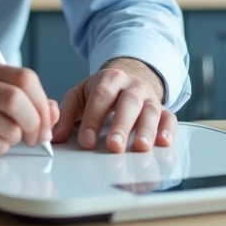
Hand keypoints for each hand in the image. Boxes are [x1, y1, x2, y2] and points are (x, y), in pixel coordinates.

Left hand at [52, 58, 176, 153]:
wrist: (130, 77)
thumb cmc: (101, 91)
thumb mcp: (80, 95)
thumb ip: (66, 114)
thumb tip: (55, 136)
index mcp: (109, 79)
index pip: (100, 96)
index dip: (93, 119)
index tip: (86, 141)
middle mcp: (132, 86)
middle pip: (128, 103)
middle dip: (121, 125)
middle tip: (114, 146)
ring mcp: (150, 98)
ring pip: (151, 111)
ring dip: (146, 130)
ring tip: (140, 148)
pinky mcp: (163, 110)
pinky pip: (170, 118)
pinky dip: (168, 130)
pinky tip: (163, 142)